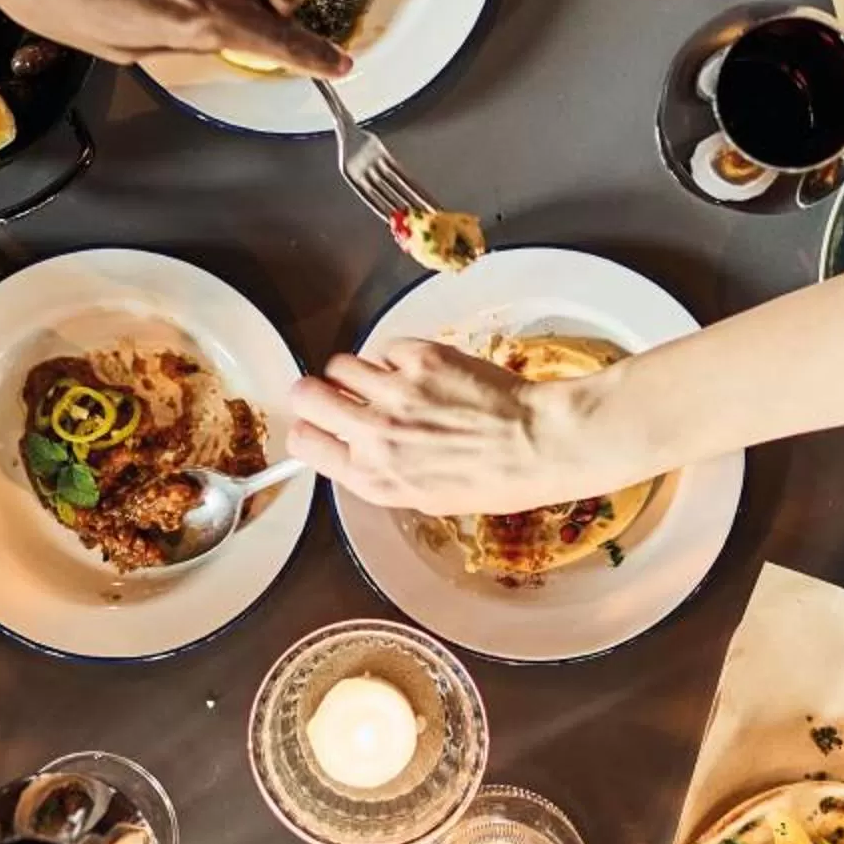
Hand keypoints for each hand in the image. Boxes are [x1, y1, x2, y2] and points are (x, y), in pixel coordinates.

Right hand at [288, 338, 618, 511]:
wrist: (539, 443)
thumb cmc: (493, 479)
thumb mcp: (424, 495)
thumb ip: (379, 471)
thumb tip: (354, 449)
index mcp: (373, 476)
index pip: (304, 442)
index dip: (307, 428)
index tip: (317, 423)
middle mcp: (375, 435)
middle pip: (305, 395)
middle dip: (314, 391)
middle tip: (335, 392)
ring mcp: (395, 393)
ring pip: (340, 365)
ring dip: (357, 372)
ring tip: (386, 381)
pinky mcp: (419, 358)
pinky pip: (386, 349)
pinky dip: (398, 358)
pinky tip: (424, 372)